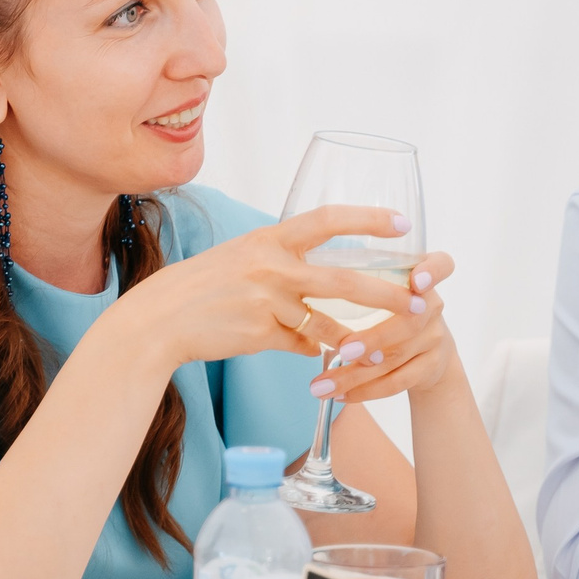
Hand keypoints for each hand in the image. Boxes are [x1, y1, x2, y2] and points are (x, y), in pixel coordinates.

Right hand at [108, 204, 418, 371]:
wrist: (160, 319)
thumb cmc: (200, 286)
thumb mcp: (240, 258)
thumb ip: (278, 263)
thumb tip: (313, 284)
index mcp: (268, 238)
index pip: (327, 220)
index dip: (367, 219)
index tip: (401, 224)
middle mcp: (271, 266)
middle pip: (344, 280)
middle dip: (387, 293)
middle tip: (419, 302)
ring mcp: (266, 302)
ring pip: (328, 324)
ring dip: (358, 340)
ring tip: (380, 349)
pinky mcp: (260, 335)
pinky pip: (302, 346)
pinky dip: (315, 352)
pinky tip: (321, 359)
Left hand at [313, 253, 460, 403]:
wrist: (428, 353)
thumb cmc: (391, 311)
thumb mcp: (384, 288)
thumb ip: (361, 281)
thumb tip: (307, 285)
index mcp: (421, 277)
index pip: (442, 265)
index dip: (433, 270)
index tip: (418, 280)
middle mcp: (432, 306)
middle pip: (409, 322)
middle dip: (374, 338)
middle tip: (342, 350)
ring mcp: (434, 338)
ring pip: (395, 358)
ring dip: (355, 374)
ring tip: (321, 385)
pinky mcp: (431, 366)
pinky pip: (397, 381)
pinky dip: (366, 390)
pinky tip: (341, 395)